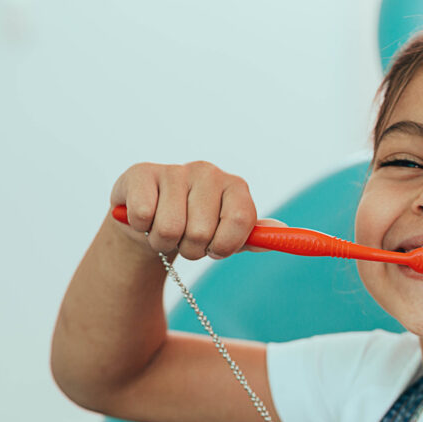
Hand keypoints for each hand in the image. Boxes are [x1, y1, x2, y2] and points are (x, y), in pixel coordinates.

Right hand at [109, 160, 280, 259]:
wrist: (151, 220)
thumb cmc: (195, 228)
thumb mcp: (228, 235)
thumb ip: (253, 236)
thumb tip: (281, 229)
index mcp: (235, 187)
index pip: (240, 221)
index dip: (224, 246)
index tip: (215, 250)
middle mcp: (208, 172)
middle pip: (201, 231)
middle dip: (191, 249)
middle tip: (185, 240)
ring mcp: (175, 170)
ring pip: (170, 228)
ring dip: (164, 242)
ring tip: (165, 231)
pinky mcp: (141, 173)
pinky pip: (143, 216)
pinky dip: (142, 228)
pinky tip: (146, 219)